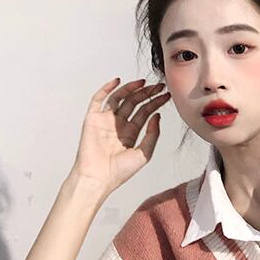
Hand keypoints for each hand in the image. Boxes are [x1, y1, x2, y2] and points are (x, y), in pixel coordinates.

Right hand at [70, 77, 170, 196]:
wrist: (98, 177)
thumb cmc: (119, 172)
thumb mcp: (144, 153)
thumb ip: (153, 135)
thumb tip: (157, 116)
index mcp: (130, 134)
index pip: (145, 113)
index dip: (156, 103)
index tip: (166, 95)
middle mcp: (118, 125)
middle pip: (134, 104)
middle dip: (147, 94)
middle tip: (158, 86)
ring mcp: (105, 121)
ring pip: (119, 98)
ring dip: (130, 89)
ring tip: (143, 82)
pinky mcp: (92, 118)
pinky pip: (99, 99)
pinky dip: (107, 89)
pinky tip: (118, 81)